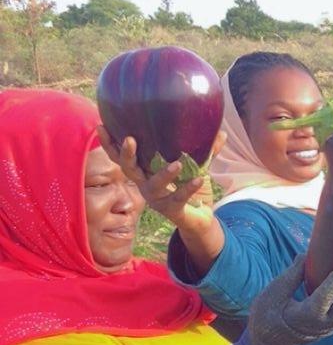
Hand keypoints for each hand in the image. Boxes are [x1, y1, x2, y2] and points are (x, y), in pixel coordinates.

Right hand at [97, 125, 223, 233]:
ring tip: (177, 164)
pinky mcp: (172, 210)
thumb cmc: (190, 188)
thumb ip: (206, 151)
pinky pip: (178, 198)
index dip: (110, 144)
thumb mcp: (197, 167)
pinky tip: (199, 179)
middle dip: (127, 155)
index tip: (101, 126)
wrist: (201, 219)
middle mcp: (145, 185)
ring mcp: (157, 199)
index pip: (122, 157)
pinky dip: (189, 188)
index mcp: (145, 171)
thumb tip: (220, 132)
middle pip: (128, 170)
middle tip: (130, 139)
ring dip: (164, 174)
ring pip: (154, 186)